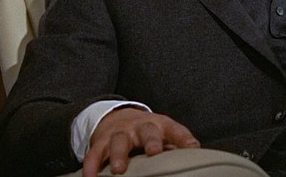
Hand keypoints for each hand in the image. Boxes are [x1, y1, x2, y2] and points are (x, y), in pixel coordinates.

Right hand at [83, 108, 199, 176]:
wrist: (117, 117)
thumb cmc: (147, 132)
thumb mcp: (163, 134)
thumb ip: (176, 145)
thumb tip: (194, 157)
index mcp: (160, 125)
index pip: (175, 130)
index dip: (184, 138)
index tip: (192, 147)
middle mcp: (139, 127)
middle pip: (147, 131)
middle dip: (150, 141)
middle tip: (154, 152)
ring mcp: (119, 133)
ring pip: (119, 141)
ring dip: (119, 155)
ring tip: (119, 170)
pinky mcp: (101, 141)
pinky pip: (94, 153)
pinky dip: (91, 165)